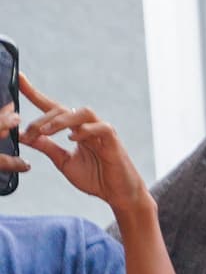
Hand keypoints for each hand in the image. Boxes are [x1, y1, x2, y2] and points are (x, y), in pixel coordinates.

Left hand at [4, 102, 152, 219]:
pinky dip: (86, 130)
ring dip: (61, 120)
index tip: (20, 79)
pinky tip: (74, 138)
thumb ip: (46, 146)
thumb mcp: (63, 161)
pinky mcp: (114, 142)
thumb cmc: (95, 177)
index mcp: (75, 130)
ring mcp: (102, 133)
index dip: (35, 93)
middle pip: (63, 109)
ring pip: (82, 112)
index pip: (53, 107)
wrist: (118, 194)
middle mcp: (88, 127)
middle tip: (29, 133)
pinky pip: (102, 128)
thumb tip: (24, 136)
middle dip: (42, 119)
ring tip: (47, 133)